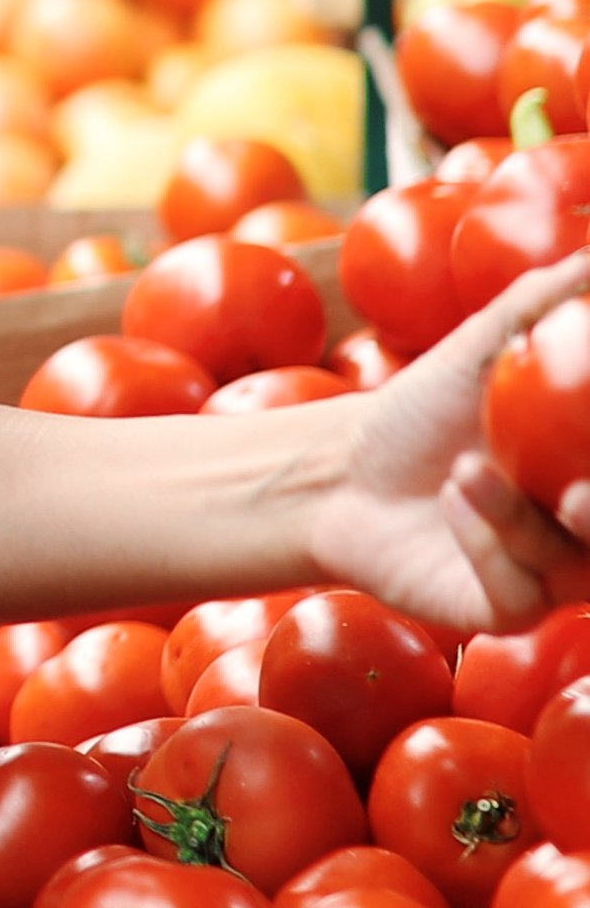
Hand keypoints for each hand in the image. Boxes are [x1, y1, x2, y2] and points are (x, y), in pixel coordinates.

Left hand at [306, 253, 589, 631]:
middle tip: (586, 487)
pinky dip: (489, 535)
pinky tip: (453, 491)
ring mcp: (560, 573)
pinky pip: (521, 587)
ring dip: (534, 518)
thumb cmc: (424, 408)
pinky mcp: (509, 608)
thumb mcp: (490, 343)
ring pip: (587, 565)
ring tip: (477, 468)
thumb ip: (554, 299)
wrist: (342, 470)